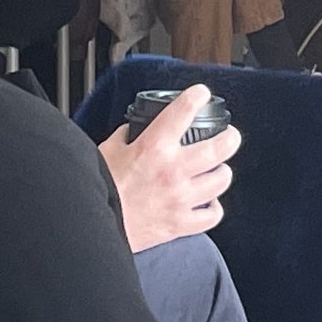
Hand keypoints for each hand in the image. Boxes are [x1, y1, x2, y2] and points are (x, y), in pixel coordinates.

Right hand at [99, 83, 238, 252]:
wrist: (91, 227)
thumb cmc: (99, 190)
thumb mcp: (108, 151)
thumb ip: (126, 137)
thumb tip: (134, 131)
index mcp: (154, 147)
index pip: (184, 111)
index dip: (197, 97)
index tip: (201, 94)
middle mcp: (172, 170)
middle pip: (219, 147)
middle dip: (230, 137)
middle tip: (229, 134)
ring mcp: (179, 198)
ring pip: (220, 180)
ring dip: (223, 172)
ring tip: (220, 168)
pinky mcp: (179, 223)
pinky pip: (210, 216)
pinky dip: (213, 208)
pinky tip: (210, 202)